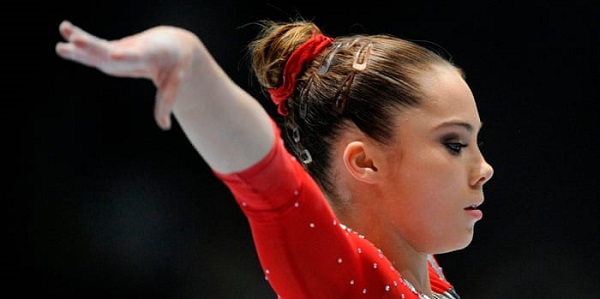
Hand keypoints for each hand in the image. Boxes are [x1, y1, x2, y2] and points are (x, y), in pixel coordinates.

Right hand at [56, 20, 199, 129]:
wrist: (172, 44)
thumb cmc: (175, 65)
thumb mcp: (175, 83)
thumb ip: (165, 103)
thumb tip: (164, 126)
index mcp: (150, 55)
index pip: (136, 56)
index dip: (126, 56)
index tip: (114, 53)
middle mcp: (131, 49)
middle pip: (110, 49)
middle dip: (93, 46)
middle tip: (75, 41)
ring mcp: (120, 49)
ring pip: (98, 47)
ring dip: (80, 40)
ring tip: (63, 29)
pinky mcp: (111, 52)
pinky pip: (94, 49)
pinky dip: (79, 43)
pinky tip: (64, 36)